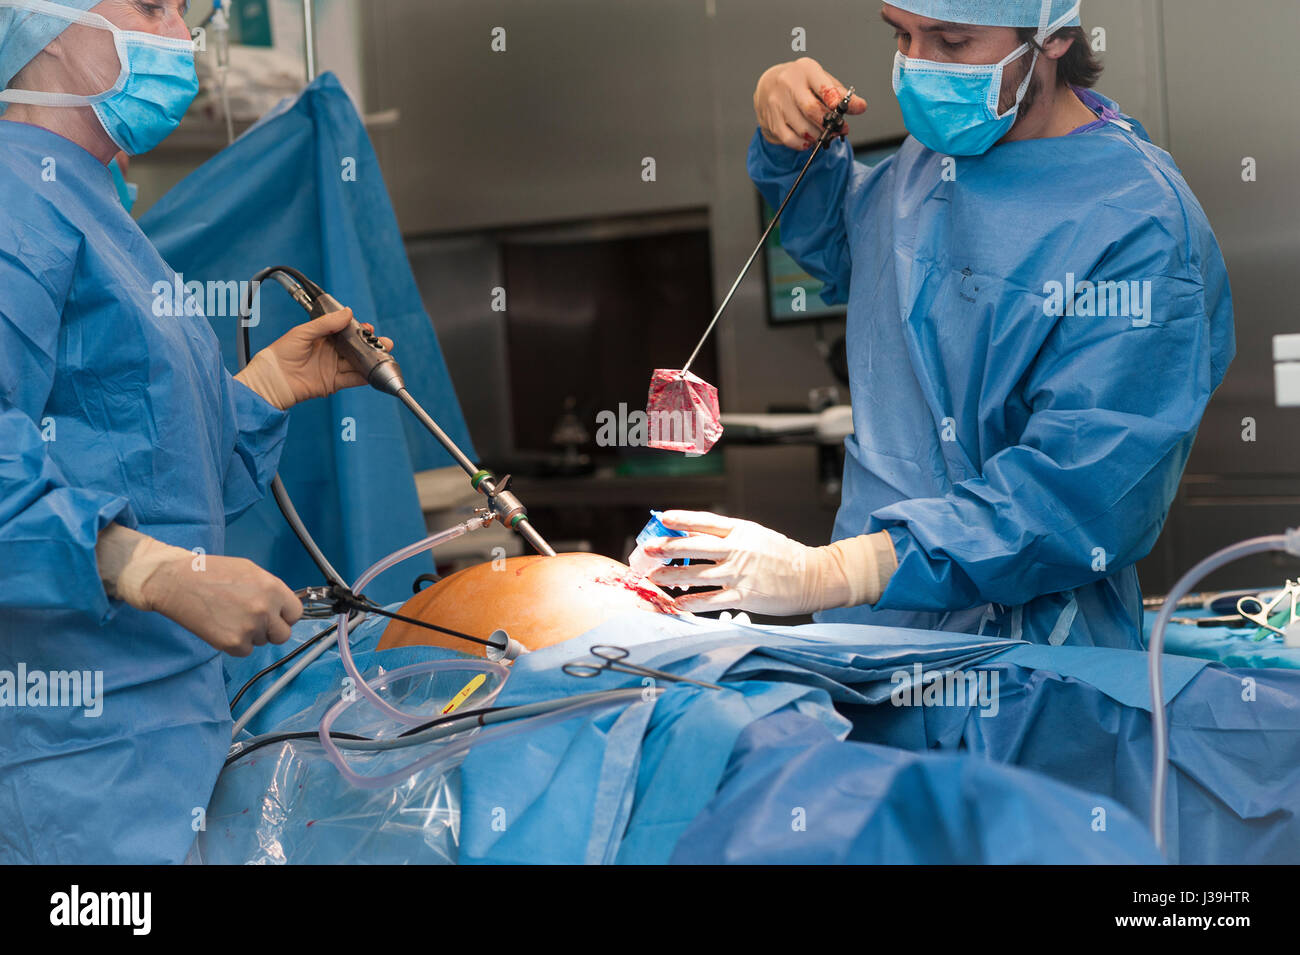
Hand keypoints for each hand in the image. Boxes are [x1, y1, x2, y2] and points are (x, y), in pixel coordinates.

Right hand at [139, 554, 302, 657]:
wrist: (176, 582)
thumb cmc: (210, 573)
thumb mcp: (250, 570)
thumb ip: (270, 589)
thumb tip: (282, 604)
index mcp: (273, 589)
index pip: (295, 614)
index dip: (285, 616)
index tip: (277, 616)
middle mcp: (265, 610)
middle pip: (282, 634)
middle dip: (270, 630)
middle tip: (253, 621)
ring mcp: (249, 628)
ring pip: (261, 642)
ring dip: (251, 635)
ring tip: (231, 617)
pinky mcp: (232, 643)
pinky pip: (244, 651)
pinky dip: (235, 644)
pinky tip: (223, 627)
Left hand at [235, 308, 394, 409]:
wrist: (273, 379)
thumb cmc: (281, 353)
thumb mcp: (303, 332)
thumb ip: (327, 324)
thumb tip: (348, 313)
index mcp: (323, 338)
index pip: (346, 332)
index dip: (359, 330)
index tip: (369, 328)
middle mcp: (330, 352)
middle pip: (356, 348)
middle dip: (371, 345)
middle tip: (384, 342)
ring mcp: (333, 368)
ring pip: (358, 363)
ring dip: (371, 360)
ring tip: (384, 355)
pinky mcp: (334, 383)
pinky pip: (353, 379)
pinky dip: (365, 376)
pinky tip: (374, 371)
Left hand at [644, 511, 833, 614]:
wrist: (812, 577)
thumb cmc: (782, 556)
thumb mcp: (756, 536)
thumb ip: (729, 536)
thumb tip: (695, 537)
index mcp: (741, 531)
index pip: (706, 521)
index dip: (682, 519)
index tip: (663, 518)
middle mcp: (737, 550)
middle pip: (695, 546)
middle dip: (668, 547)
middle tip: (648, 549)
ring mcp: (739, 574)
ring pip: (697, 574)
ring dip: (672, 576)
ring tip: (653, 577)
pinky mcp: (744, 596)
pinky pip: (712, 600)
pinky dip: (692, 601)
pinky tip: (677, 603)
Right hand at [754, 58, 867, 148]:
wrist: (769, 85)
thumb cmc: (802, 84)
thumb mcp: (822, 81)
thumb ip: (842, 95)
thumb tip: (860, 107)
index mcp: (806, 70)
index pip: (822, 86)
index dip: (833, 100)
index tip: (840, 110)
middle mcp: (789, 83)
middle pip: (811, 110)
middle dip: (828, 124)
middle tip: (839, 130)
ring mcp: (777, 103)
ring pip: (802, 128)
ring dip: (818, 136)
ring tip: (824, 135)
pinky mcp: (772, 120)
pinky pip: (790, 139)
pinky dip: (803, 144)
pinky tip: (809, 140)